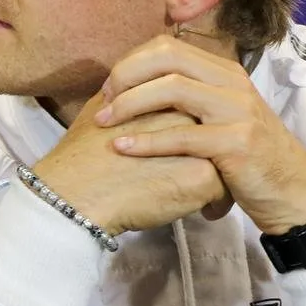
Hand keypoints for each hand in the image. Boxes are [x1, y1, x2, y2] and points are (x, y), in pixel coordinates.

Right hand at [32, 101, 225, 235]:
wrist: (77, 193)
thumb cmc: (81, 156)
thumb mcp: (101, 110)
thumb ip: (124, 96)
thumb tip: (130, 92)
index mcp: (166, 96)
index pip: (198, 109)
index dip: (197, 128)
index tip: (188, 148)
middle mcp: (189, 114)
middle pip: (219, 131)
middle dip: (215, 149)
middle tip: (205, 170)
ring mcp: (200, 145)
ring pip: (228, 161)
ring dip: (224, 177)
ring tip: (206, 195)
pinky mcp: (204, 177)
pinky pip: (224, 191)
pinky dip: (216, 203)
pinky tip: (204, 212)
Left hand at [95, 34, 305, 234]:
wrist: (290, 190)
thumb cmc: (242, 156)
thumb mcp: (217, 116)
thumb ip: (187, 97)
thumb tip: (134, 86)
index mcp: (223, 72)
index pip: (168, 47)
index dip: (131, 62)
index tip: (109, 87)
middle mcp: (232, 83)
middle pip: (167, 58)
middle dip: (126, 75)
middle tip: (103, 101)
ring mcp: (237, 110)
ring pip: (173, 88)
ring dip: (130, 104)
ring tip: (103, 122)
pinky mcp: (237, 142)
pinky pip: (183, 135)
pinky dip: (147, 141)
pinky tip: (121, 148)